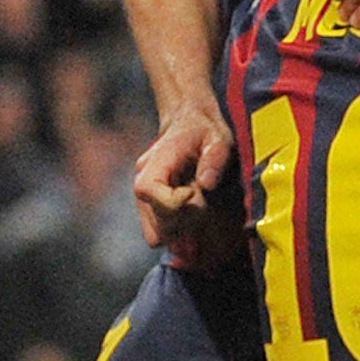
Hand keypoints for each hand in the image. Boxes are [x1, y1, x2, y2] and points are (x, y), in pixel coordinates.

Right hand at [133, 100, 233, 265]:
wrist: (189, 125)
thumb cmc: (204, 131)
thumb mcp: (217, 138)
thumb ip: (214, 159)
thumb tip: (206, 185)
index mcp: (153, 166)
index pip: (154, 196)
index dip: (181, 200)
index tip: (197, 188)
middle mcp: (141, 186)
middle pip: (157, 226)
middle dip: (186, 219)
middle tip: (203, 198)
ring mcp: (144, 201)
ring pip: (158, 236)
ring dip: (183, 227)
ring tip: (200, 203)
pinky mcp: (151, 210)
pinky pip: (162, 233)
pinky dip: (180, 229)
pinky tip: (195, 209)